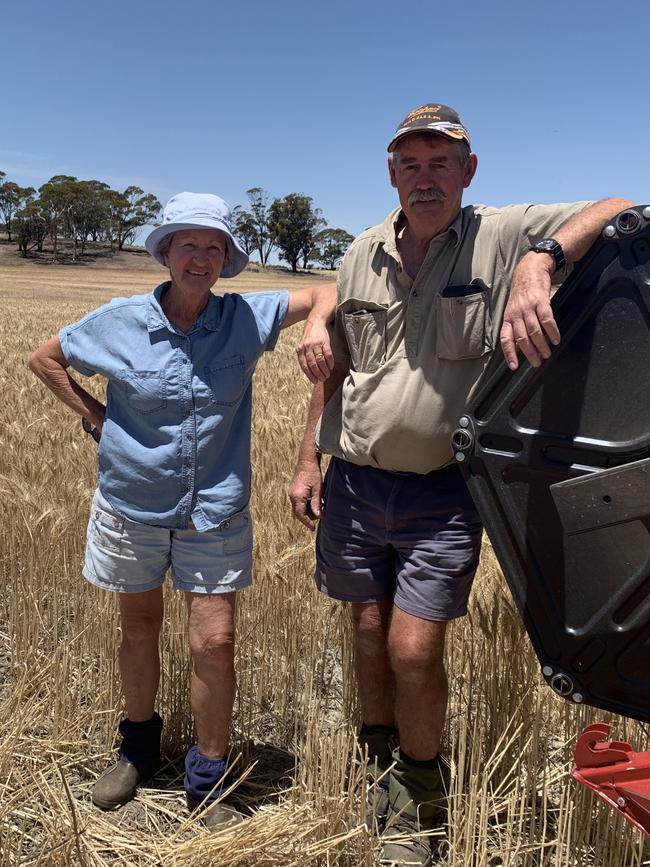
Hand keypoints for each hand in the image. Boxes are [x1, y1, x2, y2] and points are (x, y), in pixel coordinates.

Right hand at [289, 460, 322, 530]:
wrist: (306, 460)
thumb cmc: (313, 473)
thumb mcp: (318, 490)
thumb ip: (316, 504)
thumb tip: (319, 516)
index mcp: (297, 497)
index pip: (301, 515)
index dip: (307, 523)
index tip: (313, 528)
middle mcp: (292, 496)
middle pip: (297, 513)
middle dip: (307, 518)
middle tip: (318, 518)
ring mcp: (291, 493)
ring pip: (297, 508)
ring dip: (306, 512)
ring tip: (317, 510)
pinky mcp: (293, 490)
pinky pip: (297, 502)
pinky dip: (304, 506)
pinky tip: (313, 503)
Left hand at [296, 319, 333, 382]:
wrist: (315, 323)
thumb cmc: (308, 337)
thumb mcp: (302, 346)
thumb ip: (303, 357)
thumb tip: (308, 371)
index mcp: (300, 349)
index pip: (304, 365)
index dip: (310, 375)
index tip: (314, 381)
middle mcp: (307, 347)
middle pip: (312, 364)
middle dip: (318, 374)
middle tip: (323, 379)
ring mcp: (316, 344)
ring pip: (320, 360)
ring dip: (324, 369)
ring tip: (327, 375)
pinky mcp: (325, 341)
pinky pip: (328, 354)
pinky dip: (330, 362)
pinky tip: (331, 367)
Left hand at [500, 253, 560, 369]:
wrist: (530, 270)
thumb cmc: (522, 293)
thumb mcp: (513, 309)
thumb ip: (516, 325)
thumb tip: (522, 345)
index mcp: (508, 317)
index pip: (506, 339)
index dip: (509, 354)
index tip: (514, 367)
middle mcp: (516, 313)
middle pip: (522, 338)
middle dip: (529, 353)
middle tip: (537, 363)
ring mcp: (528, 307)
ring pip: (534, 331)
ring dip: (541, 345)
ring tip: (547, 354)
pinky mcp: (541, 301)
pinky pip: (547, 319)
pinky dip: (552, 331)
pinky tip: (556, 339)